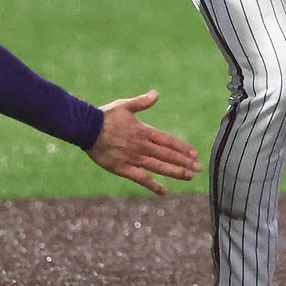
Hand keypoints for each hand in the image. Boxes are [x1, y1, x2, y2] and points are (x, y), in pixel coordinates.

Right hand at [85, 90, 199, 194]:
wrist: (86, 128)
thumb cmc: (105, 116)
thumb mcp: (125, 105)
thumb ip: (142, 102)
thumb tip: (156, 94)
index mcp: (143, 131)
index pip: (168, 141)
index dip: (182, 148)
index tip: (194, 153)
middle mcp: (142, 146)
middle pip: (167, 155)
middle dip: (184, 162)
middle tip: (198, 168)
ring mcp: (133, 158)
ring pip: (159, 167)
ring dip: (175, 172)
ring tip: (189, 177)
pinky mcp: (123, 169)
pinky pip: (142, 179)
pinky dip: (153, 185)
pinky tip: (164, 191)